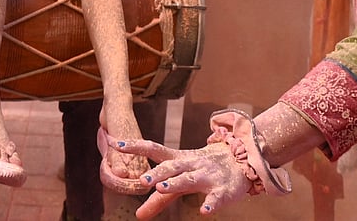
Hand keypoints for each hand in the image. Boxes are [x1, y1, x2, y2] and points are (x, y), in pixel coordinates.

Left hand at [111, 135, 251, 217]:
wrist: (242, 162)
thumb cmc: (204, 171)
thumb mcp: (180, 182)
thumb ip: (159, 200)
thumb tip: (138, 215)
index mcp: (178, 160)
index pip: (153, 149)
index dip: (135, 146)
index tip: (115, 142)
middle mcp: (191, 165)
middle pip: (171, 166)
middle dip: (157, 172)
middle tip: (142, 179)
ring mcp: (207, 176)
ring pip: (190, 178)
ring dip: (176, 182)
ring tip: (161, 188)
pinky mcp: (223, 190)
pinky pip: (217, 197)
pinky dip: (211, 204)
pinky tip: (204, 212)